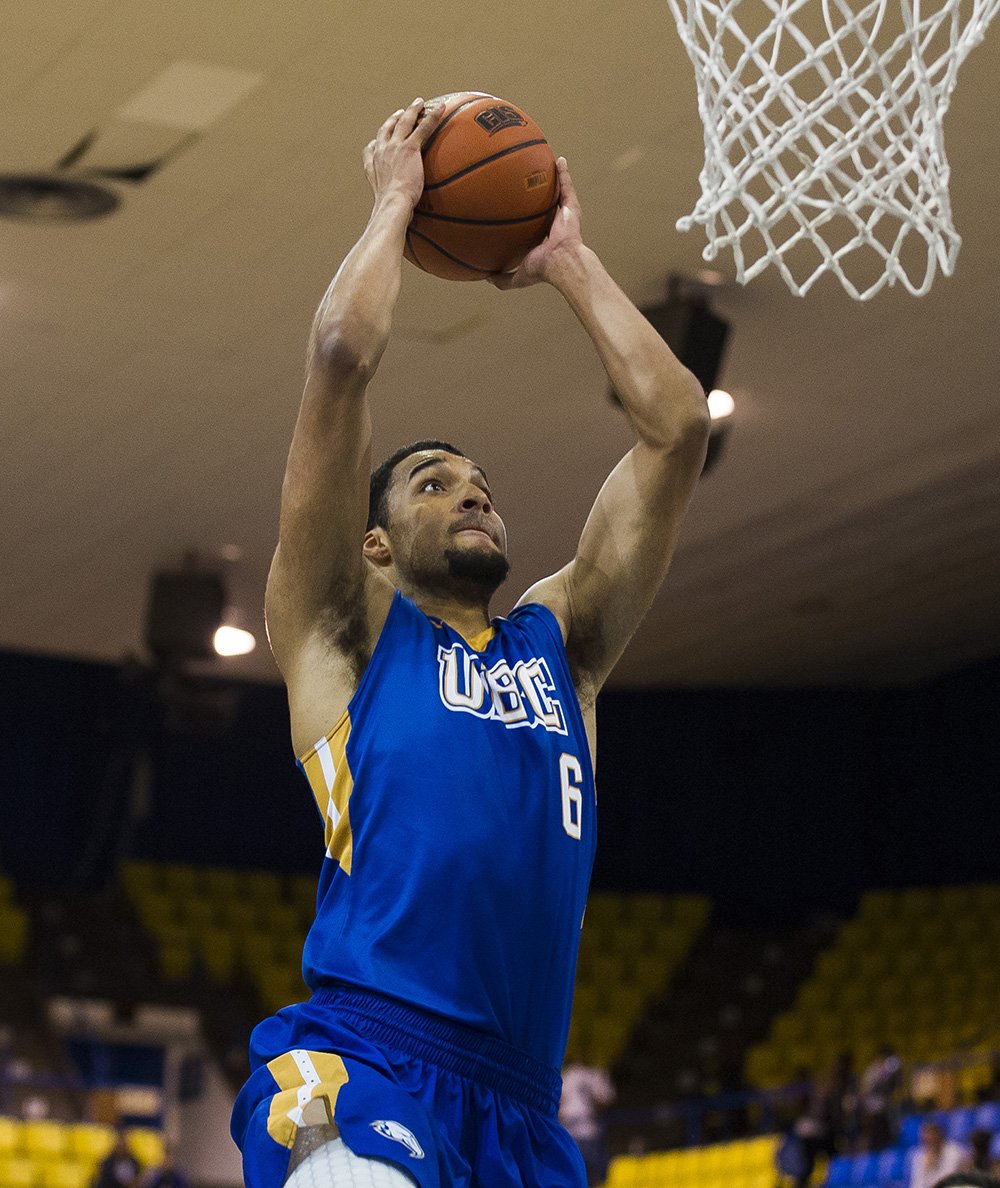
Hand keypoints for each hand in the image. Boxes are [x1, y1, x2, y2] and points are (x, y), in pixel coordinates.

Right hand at [363, 98, 444, 212]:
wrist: (392, 205)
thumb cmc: (389, 212)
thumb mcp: (385, 207)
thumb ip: (393, 207)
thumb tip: (401, 221)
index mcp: (372, 166)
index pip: (371, 149)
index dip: (377, 141)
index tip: (380, 139)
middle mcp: (381, 152)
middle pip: (387, 129)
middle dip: (394, 119)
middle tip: (401, 112)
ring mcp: (394, 148)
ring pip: (404, 122)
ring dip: (412, 110)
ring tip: (420, 103)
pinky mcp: (409, 148)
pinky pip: (423, 128)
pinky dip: (433, 116)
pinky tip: (442, 108)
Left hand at [490, 157, 583, 289]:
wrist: (561, 262)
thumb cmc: (542, 269)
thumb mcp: (518, 276)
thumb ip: (503, 278)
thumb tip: (485, 277)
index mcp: (543, 239)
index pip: (533, 225)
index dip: (526, 215)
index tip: (514, 205)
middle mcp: (554, 225)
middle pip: (545, 204)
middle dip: (539, 193)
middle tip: (527, 179)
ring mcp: (564, 215)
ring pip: (557, 192)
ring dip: (553, 178)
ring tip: (544, 162)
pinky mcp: (572, 208)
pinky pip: (567, 186)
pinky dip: (564, 173)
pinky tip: (559, 160)